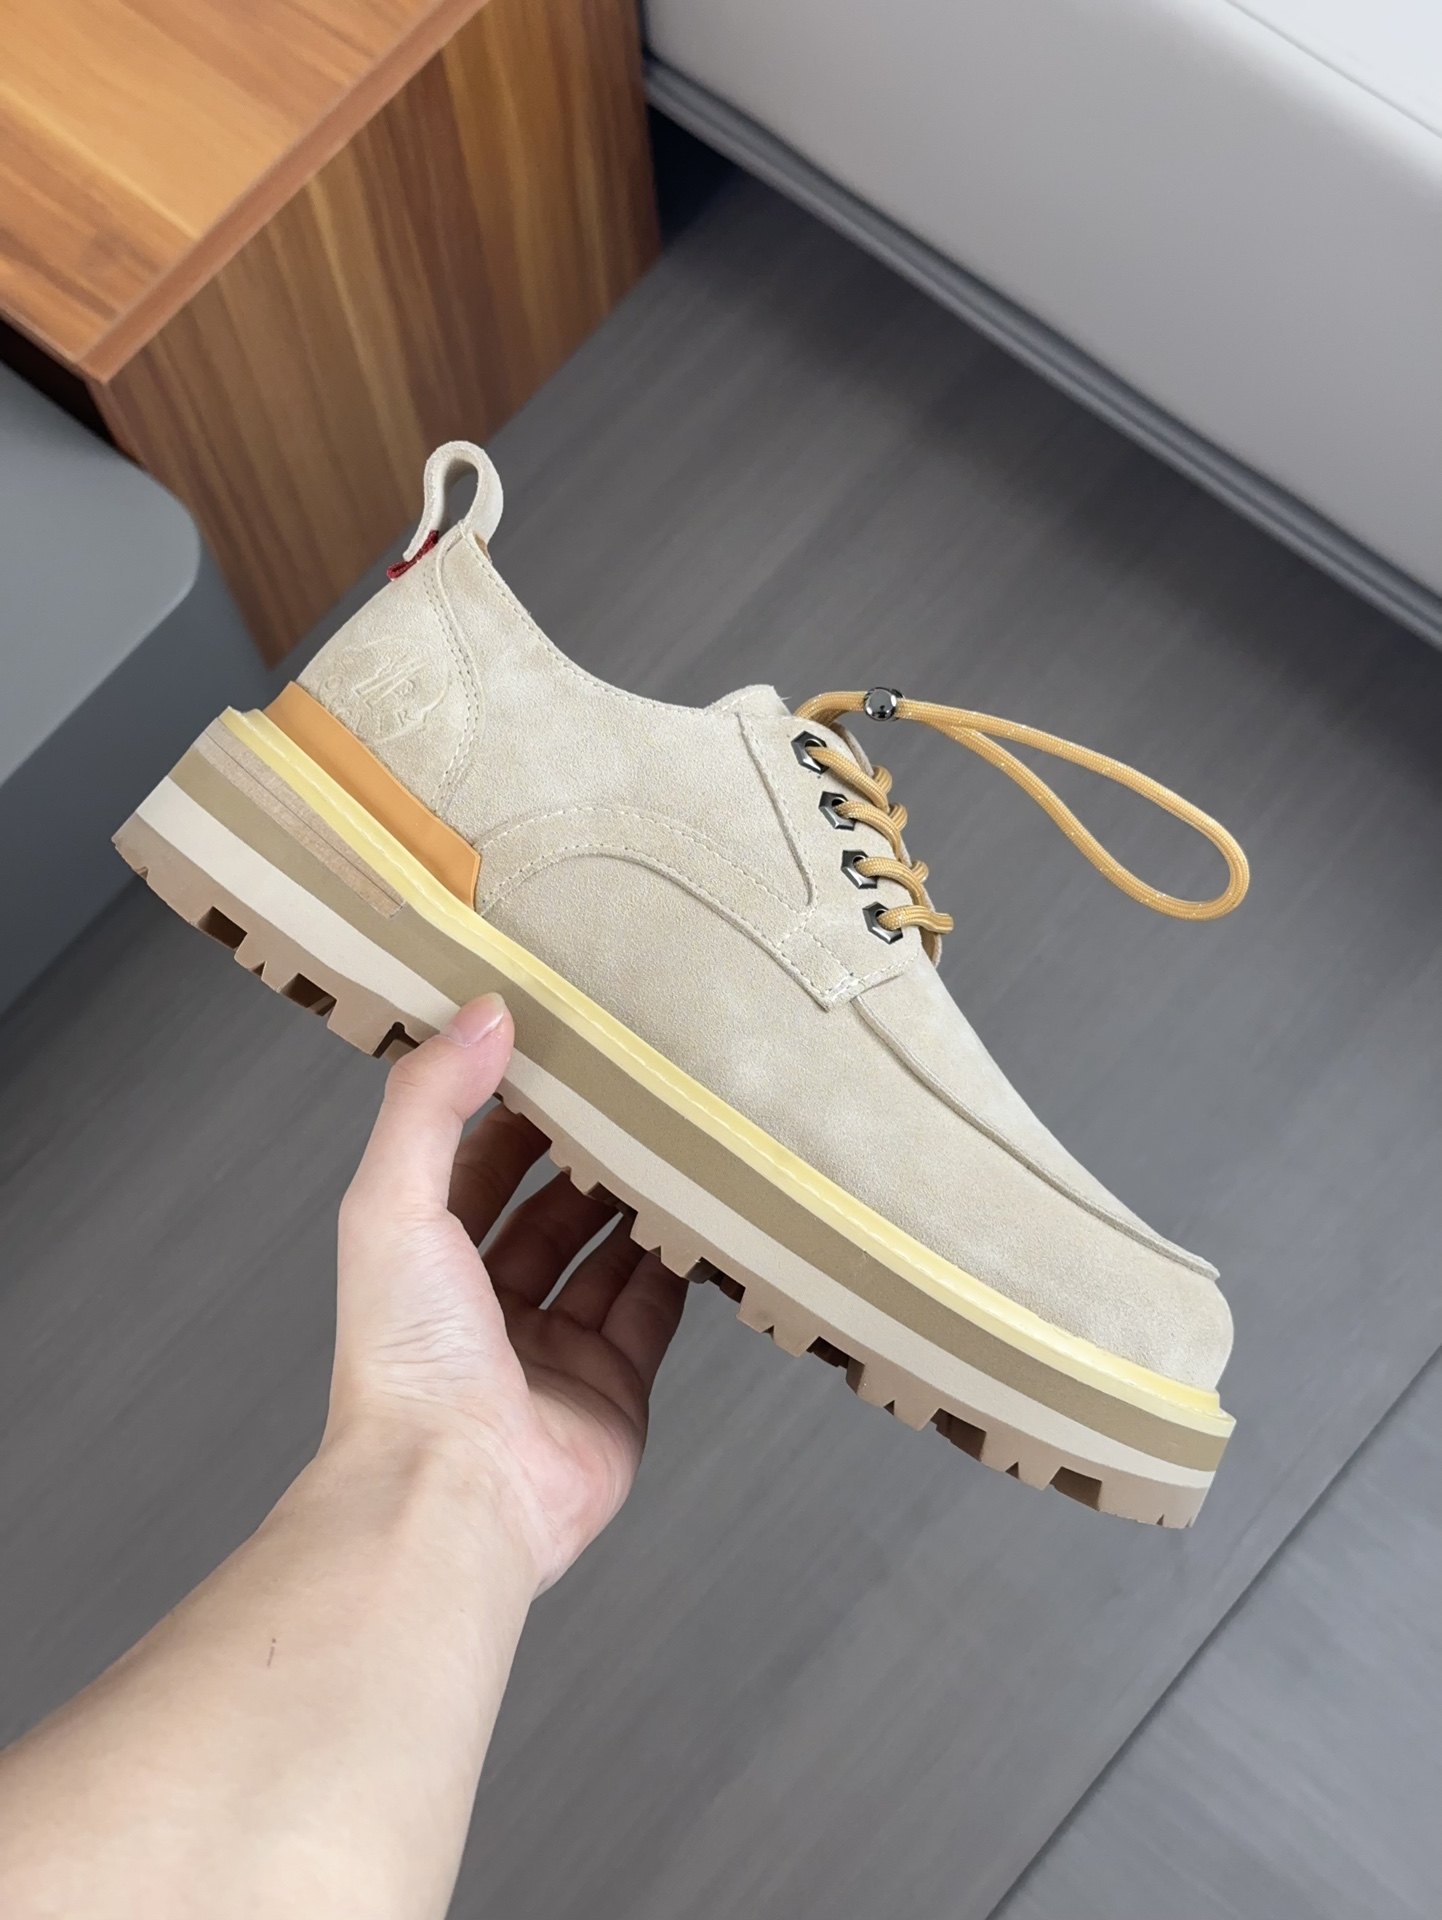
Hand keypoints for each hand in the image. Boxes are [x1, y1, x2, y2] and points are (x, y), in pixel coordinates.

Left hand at [327, 994, 687, 1591]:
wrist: (453, 1491)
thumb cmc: (407, 1358)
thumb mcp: (393, 1204)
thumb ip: (430, 1104)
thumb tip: (482, 1012)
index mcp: (425, 1259)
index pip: (476, 1162)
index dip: (514, 1105)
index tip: (563, 1047)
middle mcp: (488, 1305)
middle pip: (549, 1208)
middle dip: (589, 1152)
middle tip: (640, 1089)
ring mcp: (555, 1350)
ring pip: (608, 1255)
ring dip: (639, 1202)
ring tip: (683, 1138)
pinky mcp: (615, 1389)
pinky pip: (656, 1313)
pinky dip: (680, 1266)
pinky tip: (705, 1219)